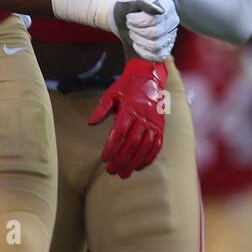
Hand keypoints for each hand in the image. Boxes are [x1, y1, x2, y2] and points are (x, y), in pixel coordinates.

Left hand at [88, 59, 167, 177]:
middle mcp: (144, 117)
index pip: (120, 132)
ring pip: (145, 146)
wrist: (149, 77)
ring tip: (123, 174)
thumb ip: (101, 109)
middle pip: (133, 142)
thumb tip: (90, 123)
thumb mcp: (111, 94)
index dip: (112, 146)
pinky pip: (157, 145)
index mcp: (130, 108)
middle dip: (122, 159)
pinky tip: (139, 167)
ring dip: (134, 162)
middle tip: (111, 171)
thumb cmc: (126, 87)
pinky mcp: (161, 127)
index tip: (104, 158)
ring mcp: (154, 123)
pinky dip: (149, 158)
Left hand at [110, 0, 178, 60]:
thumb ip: (144, 1)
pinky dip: (143, 52)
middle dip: (136, 31)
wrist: (122, 18)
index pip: (154, 20)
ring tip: (134, 33)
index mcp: (167, 6)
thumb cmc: (128, 7)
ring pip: (156, 46)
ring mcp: (170, 35)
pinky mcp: (165, 49)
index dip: (137, 21)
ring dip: (138, 41)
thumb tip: (160, 11)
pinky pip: (157, 57)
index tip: (129, 17)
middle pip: (155, 34)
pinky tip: (137, 44)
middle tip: (130, 26)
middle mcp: (172, 21)